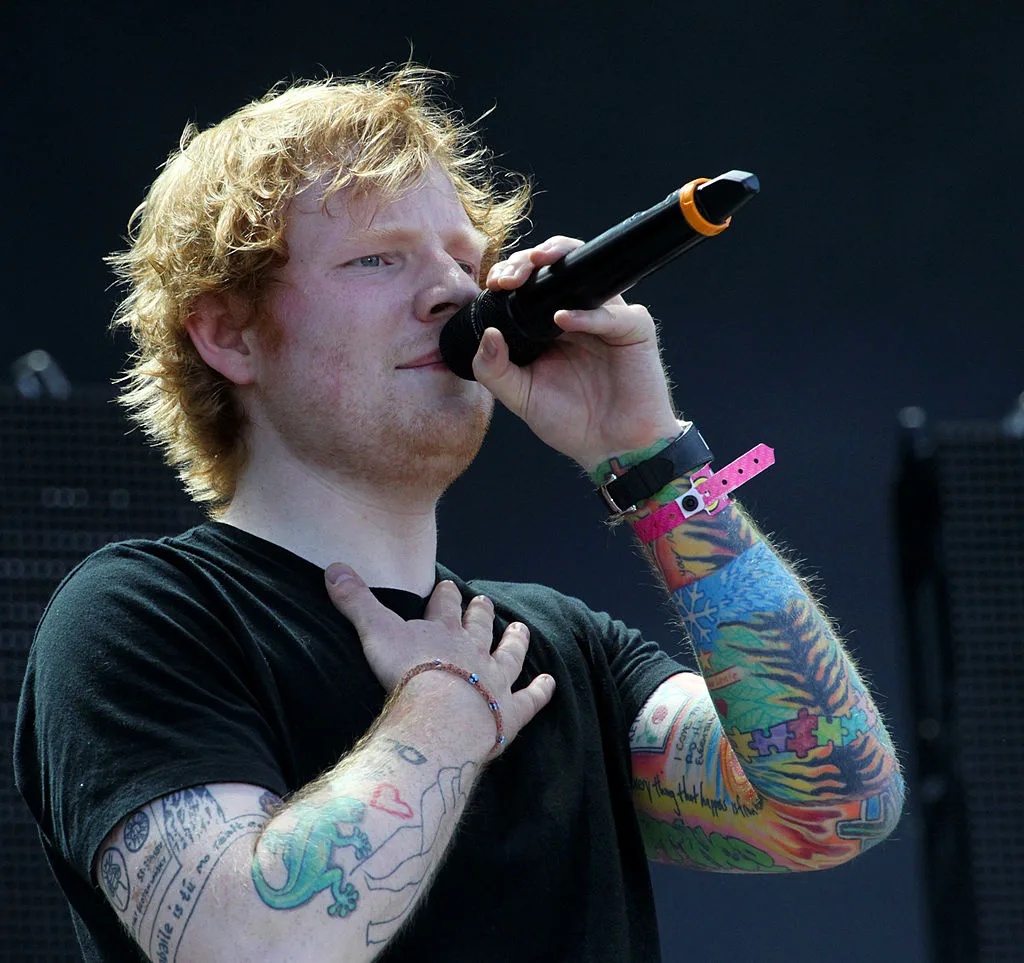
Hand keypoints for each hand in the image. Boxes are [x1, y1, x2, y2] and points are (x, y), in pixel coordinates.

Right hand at [325, 564, 555, 751]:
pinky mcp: (510, 714)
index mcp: (442, 633)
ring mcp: (495, 681)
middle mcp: (473, 652)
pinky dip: (541, 691)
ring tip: (521, 629)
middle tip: (485, 602)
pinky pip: (530, 699)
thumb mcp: (375, 631)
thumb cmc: (407, 673)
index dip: (447, 597)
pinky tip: (550, 683)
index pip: (445, 608)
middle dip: (481, 614)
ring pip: (510, 656)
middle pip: (479, 627)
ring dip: (516, 642)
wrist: (441, 714)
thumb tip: (332, 566)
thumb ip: (356, 601)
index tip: (450, 586)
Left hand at [471, 236, 680, 470]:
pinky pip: (613, 314)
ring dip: (559, 262)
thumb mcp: (520, 397)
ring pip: (588, 272)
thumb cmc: (570, 422)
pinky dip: (587, 315)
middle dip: (528, 260)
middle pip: (557, 266)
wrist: (610, 449)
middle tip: (508, 276)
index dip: (511, 273)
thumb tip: (486, 333)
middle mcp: (579, 313)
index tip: (494, 284)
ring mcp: (608, 318)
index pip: (530, 282)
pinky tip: (563, 320)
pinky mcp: (635, 329)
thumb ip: (495, 370)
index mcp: (549, 324)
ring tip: (532, 272)